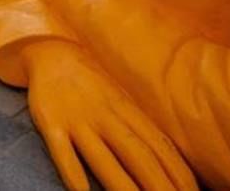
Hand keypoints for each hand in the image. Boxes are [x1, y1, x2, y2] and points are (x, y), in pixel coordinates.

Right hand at [22, 40, 196, 190]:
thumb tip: (172, 163)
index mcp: (128, 111)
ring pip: (103, 159)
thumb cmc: (93, 85)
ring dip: (122, 187)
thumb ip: (142, 130)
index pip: (160, 148)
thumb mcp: (122, 101)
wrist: (51, 53)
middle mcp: (106, 116)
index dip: (179, 174)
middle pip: (138, 157)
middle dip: (159, 186)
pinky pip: (62, 151)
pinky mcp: (50, 123)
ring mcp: (78, 120)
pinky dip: (72, 172)